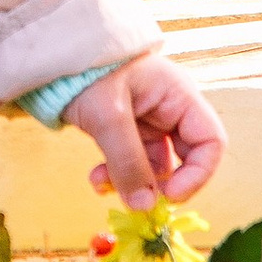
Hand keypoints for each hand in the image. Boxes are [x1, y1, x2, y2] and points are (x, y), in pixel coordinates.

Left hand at [62, 53, 224, 210]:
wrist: (51, 54)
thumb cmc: (86, 72)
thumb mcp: (108, 116)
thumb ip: (128, 162)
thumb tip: (144, 206)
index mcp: (178, 95)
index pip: (210, 141)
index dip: (199, 173)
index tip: (171, 195)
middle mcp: (169, 109)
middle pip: (185, 158)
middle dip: (161, 183)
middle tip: (138, 200)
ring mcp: (147, 120)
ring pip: (154, 166)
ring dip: (132, 182)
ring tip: (102, 183)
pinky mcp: (125, 130)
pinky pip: (132, 163)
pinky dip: (117, 175)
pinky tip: (96, 179)